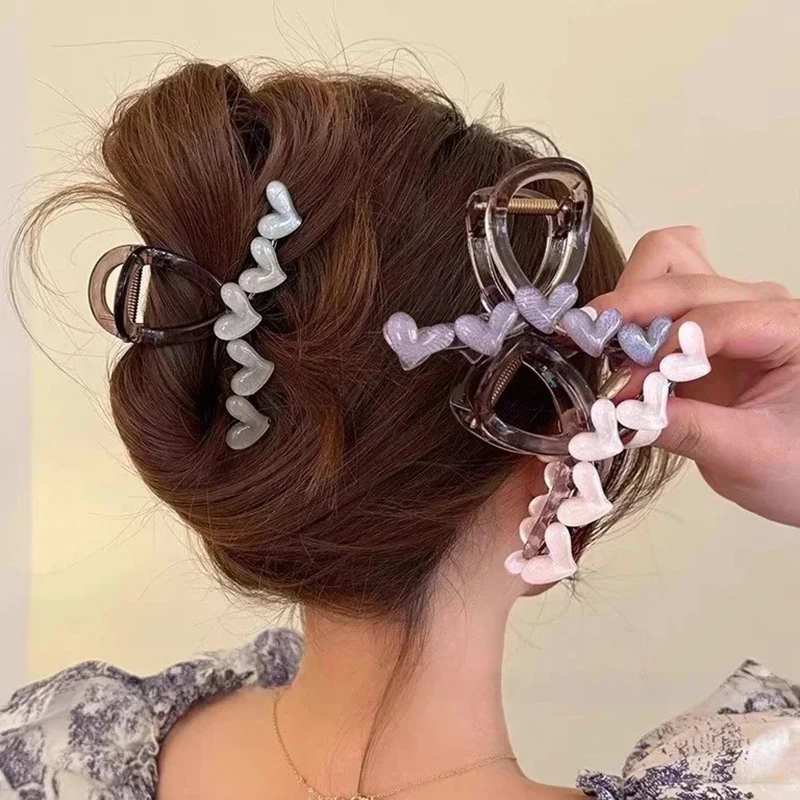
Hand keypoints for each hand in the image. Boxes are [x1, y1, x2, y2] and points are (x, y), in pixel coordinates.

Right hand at [592, 227, 799, 526]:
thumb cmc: (798, 464)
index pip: (712, 319)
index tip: (625, 388)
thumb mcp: (749, 456)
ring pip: (665, 264)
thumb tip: (623, 416)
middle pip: (680, 274)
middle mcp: (758, 304)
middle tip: (588, 344)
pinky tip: (612, 350)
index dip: (661, 349)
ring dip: (627, 302)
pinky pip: (657, 296)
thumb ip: (689, 430)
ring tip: (602, 345)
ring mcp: (728, 307)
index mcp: (789, 328)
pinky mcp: (701, 323)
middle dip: (629, 309)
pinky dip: (628, 316)